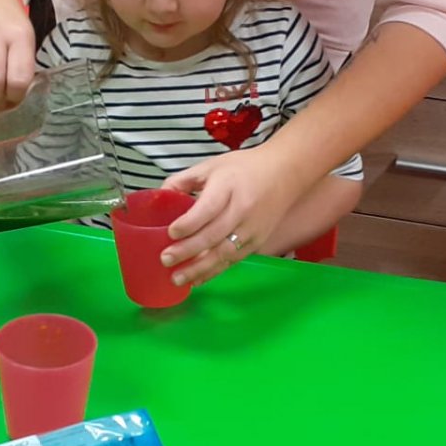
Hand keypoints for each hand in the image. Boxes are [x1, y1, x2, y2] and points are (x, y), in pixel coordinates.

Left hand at [160, 147, 307, 287]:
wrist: (286, 173)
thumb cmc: (245, 168)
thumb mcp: (212, 166)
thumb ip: (184, 180)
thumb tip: (159, 196)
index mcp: (228, 186)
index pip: (208, 208)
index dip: (189, 223)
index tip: (171, 233)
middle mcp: (242, 209)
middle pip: (214, 235)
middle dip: (188, 250)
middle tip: (165, 259)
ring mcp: (252, 228)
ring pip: (224, 253)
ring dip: (200, 269)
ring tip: (177, 279)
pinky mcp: (258, 241)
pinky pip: (233, 260)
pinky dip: (214, 271)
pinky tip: (197, 279)